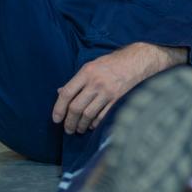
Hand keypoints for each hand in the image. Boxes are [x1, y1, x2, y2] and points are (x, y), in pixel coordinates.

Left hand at [52, 42, 187, 133]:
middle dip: (69, 122)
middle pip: (76, 107)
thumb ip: (76, 80)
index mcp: (86, 72)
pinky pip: (102, 116)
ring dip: (81, 125)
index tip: (56, 119)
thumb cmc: (111, 64)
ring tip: (79, 129)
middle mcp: (96, 83)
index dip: (58, 108)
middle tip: (67, 129)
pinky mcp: (117, 100)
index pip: (67, 93)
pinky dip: (95, 124)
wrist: (135, 62)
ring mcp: (107, 92)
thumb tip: (60, 92)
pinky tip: (92, 126)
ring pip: (88, 115)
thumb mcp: (91, 66)